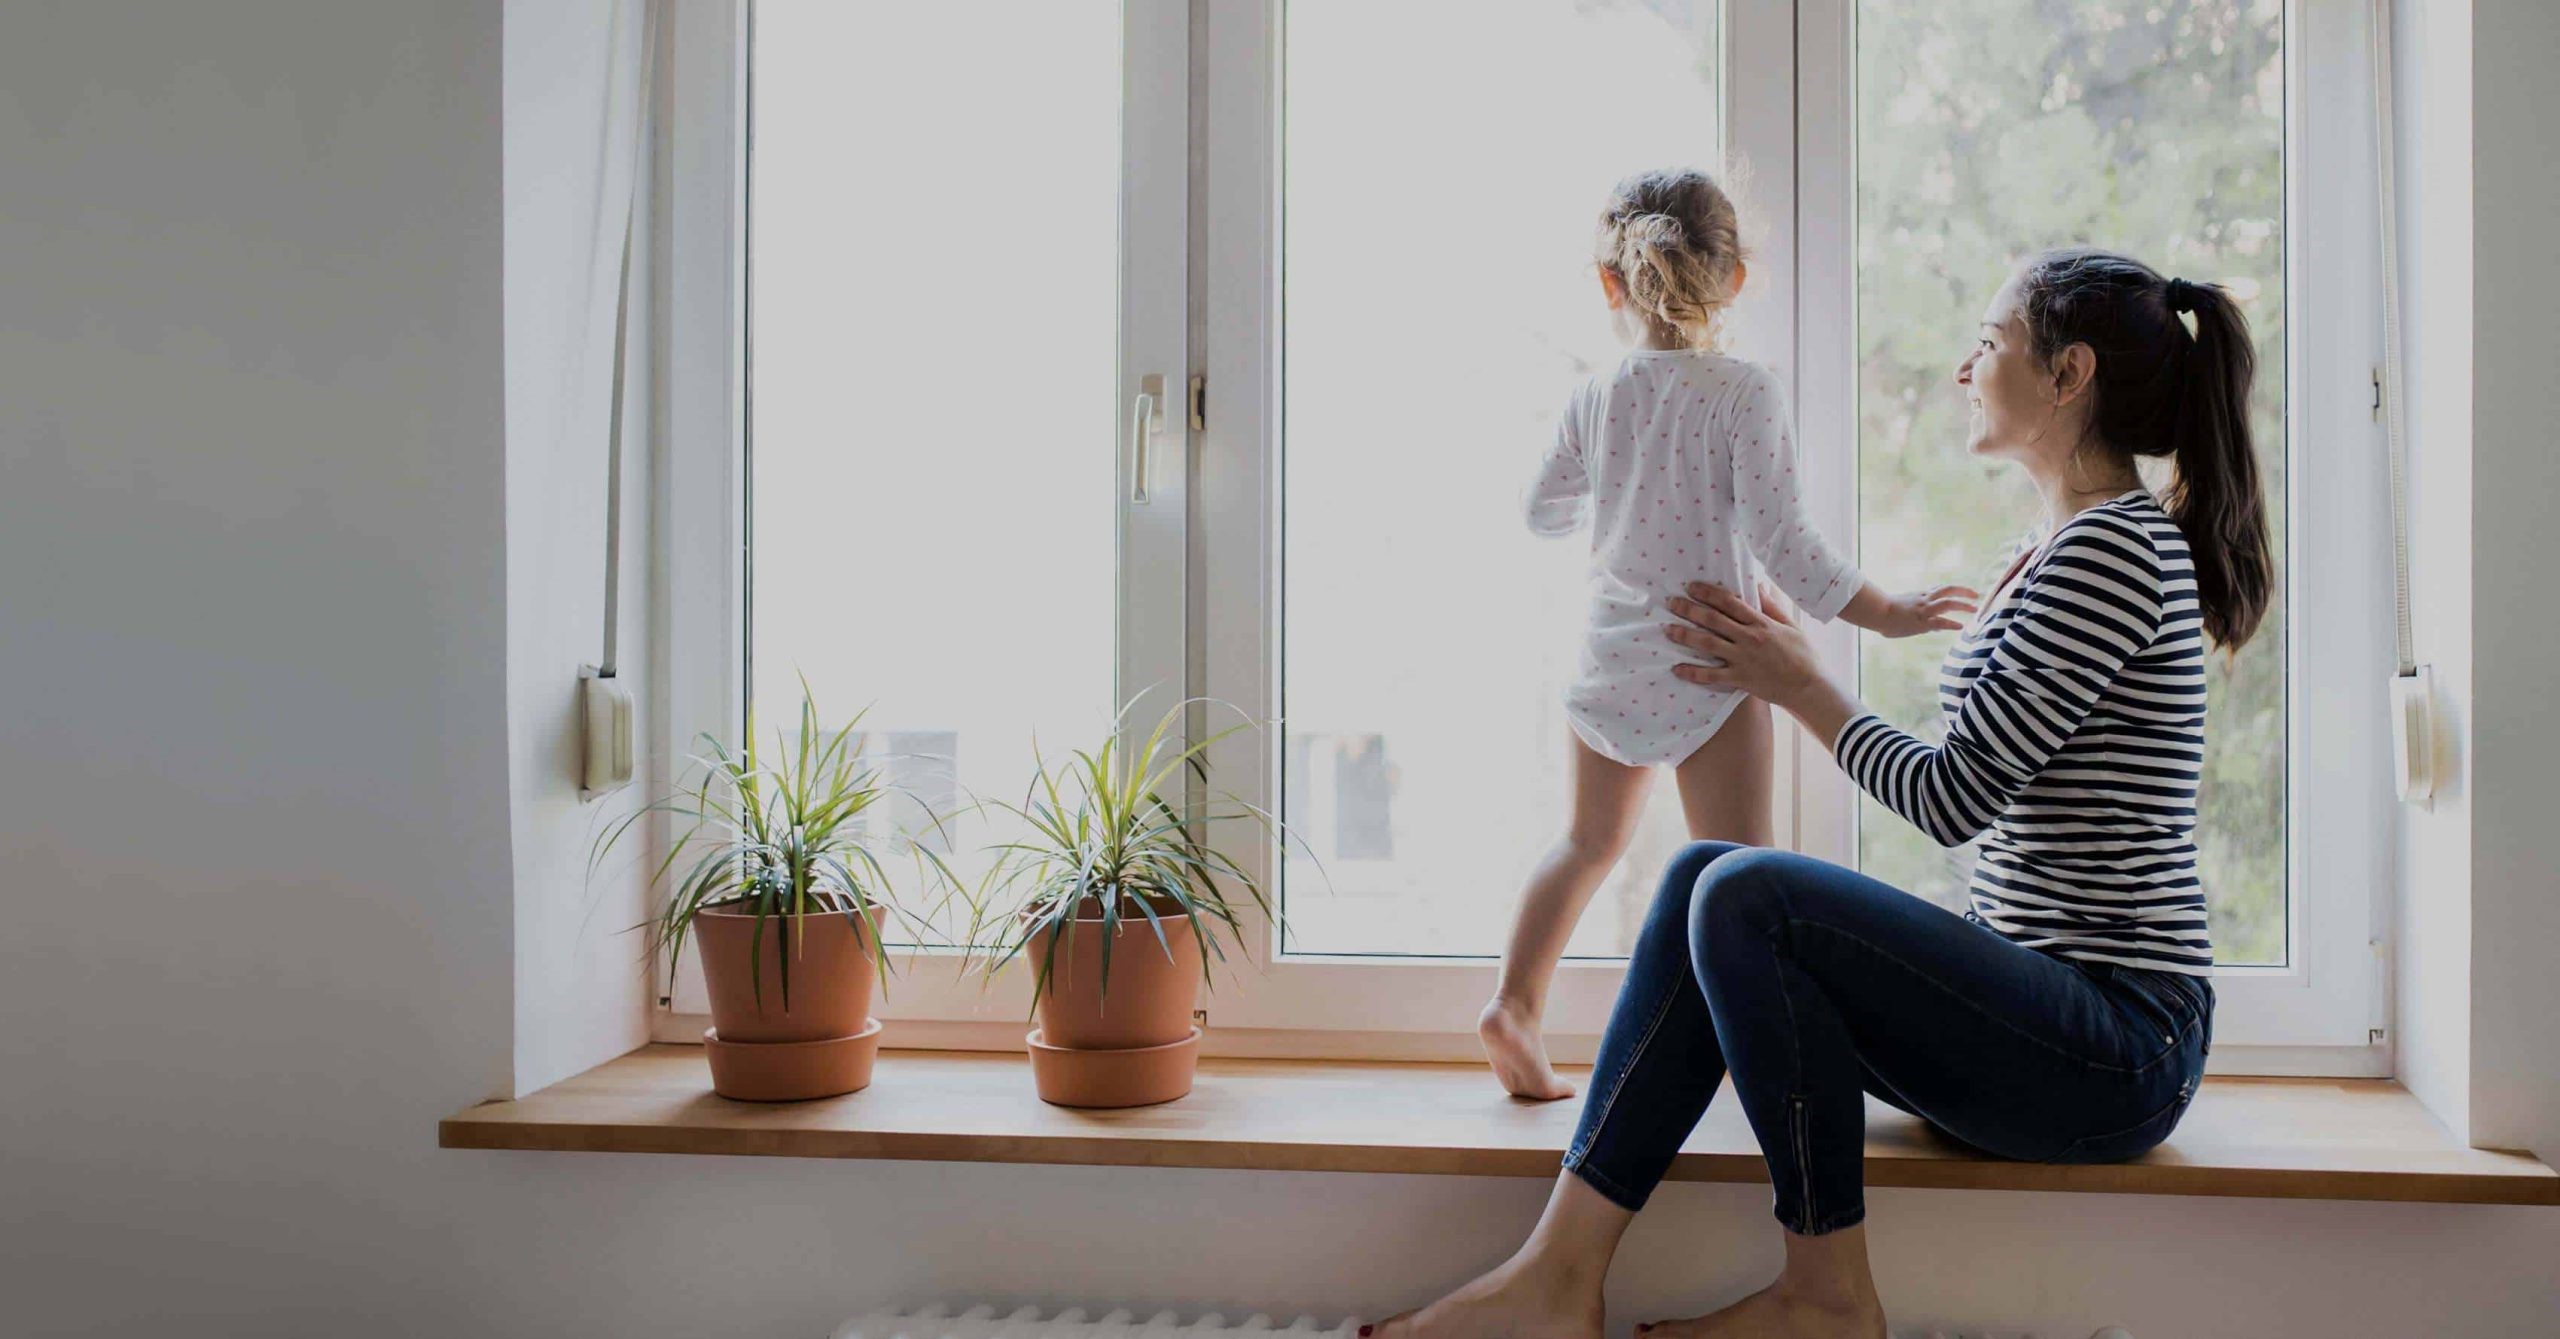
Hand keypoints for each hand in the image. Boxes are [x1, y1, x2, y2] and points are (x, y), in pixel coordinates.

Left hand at [1664, 582, 1827, 708]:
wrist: (1809, 687)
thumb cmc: (1803, 654)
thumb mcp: (1790, 625)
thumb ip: (1772, 606)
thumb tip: (1758, 585)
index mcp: (1761, 623)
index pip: (1729, 602)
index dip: (1708, 592)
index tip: (1691, 586)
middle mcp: (1749, 639)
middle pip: (1713, 620)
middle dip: (1689, 609)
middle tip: (1671, 603)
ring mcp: (1743, 660)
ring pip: (1707, 645)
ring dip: (1685, 636)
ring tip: (1667, 629)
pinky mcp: (1740, 679)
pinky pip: (1711, 676)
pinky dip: (1692, 673)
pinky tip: (1676, 669)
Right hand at [1871, 584, 1979, 638]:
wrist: (1876, 612)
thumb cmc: (1883, 612)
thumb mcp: (1903, 611)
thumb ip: (1918, 617)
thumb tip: (1934, 629)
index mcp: (1919, 595)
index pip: (1940, 589)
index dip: (1953, 591)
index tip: (1962, 594)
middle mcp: (1924, 600)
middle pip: (1948, 590)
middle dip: (1964, 592)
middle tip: (1976, 595)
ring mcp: (1923, 610)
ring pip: (1948, 603)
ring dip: (1963, 605)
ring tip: (1974, 609)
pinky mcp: (1921, 622)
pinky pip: (1940, 622)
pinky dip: (1951, 624)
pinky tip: (1961, 626)